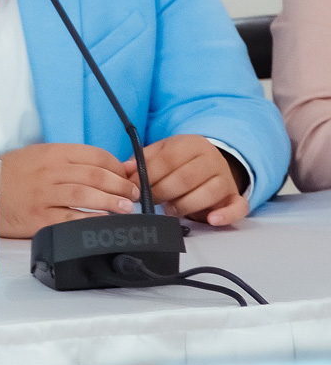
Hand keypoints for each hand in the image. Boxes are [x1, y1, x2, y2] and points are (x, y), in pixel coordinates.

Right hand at [0, 143, 139, 237]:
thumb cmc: (12, 174)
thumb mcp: (38, 156)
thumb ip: (67, 161)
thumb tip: (103, 170)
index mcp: (52, 153)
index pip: (95, 155)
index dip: (117, 166)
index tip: (127, 176)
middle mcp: (50, 172)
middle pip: (95, 176)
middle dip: (121, 185)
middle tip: (134, 194)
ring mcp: (44, 195)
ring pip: (86, 196)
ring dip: (112, 202)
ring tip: (127, 209)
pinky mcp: (39, 218)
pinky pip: (71, 219)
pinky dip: (92, 220)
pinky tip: (105, 222)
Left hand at [124, 134, 247, 225]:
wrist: (210, 163)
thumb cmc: (180, 161)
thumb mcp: (161, 152)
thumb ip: (142, 160)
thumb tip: (125, 170)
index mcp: (192, 144)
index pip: (169, 159)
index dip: (149, 175)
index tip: (133, 188)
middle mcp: (212, 159)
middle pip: (186, 177)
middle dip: (162, 192)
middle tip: (148, 201)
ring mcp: (226, 179)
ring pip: (208, 192)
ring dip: (185, 205)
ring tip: (170, 210)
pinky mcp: (235, 197)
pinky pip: (238, 207)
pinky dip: (226, 215)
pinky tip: (211, 220)